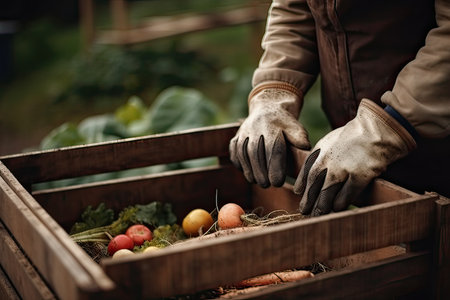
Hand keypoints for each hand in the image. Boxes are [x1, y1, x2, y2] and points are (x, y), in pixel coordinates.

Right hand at [229, 86, 310, 186]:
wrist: (269, 108)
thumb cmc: (285, 124)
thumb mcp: (295, 128)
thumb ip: (300, 138)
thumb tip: (305, 147)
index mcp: (272, 128)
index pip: (273, 149)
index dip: (275, 167)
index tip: (277, 182)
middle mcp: (255, 128)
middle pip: (255, 152)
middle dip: (260, 171)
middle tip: (266, 185)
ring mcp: (244, 132)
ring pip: (243, 152)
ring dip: (248, 169)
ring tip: (255, 181)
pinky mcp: (237, 136)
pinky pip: (234, 150)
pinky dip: (237, 161)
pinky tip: (244, 171)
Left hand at [294, 99, 415, 215]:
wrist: (377, 129)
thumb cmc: (357, 134)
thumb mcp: (333, 139)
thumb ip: (323, 153)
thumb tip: (317, 169)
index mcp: (320, 151)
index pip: (306, 171)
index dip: (302, 183)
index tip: (298, 192)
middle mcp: (327, 161)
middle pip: (314, 185)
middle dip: (308, 199)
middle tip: (304, 211)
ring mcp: (342, 170)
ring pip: (327, 194)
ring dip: (322, 206)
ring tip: (318, 215)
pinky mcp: (358, 177)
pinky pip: (346, 195)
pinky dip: (341, 203)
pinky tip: (338, 209)